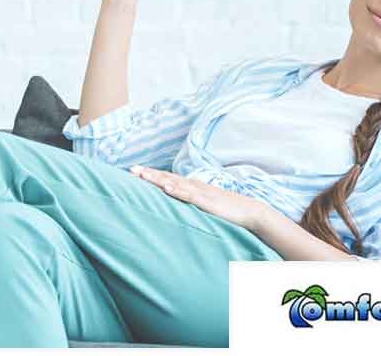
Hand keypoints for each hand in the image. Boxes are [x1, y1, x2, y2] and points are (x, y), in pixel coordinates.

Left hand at [130, 165, 264, 230]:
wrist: (249, 211)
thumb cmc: (228, 211)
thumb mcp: (207, 207)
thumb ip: (193, 206)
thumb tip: (180, 209)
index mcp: (194, 188)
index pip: (169, 179)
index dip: (152, 176)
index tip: (135, 173)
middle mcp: (195, 186)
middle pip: (168, 178)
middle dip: (149, 174)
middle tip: (131, 169)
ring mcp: (200, 193)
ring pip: (174, 183)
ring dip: (157, 179)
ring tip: (141, 175)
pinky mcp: (207, 201)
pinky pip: (189, 195)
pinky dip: (177, 190)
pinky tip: (166, 187)